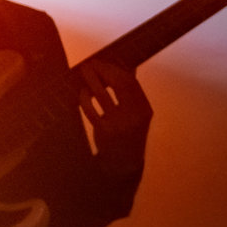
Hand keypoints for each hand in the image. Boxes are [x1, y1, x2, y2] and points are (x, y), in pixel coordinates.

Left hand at [78, 59, 152, 178]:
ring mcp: (120, 125)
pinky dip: (84, 98)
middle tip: (91, 64)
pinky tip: (82, 92)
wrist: (124, 164)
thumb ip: (132, 94)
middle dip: (104, 70)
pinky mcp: (105, 133)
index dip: (115, 69)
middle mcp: (135, 117)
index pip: (131, 82)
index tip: (103, 62)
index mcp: (144, 110)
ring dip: (91, 80)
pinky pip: (91, 110)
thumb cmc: (128, 133)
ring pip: (103, 95)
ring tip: (84, 72)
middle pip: (120, 84)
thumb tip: (129, 68)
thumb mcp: (136, 115)